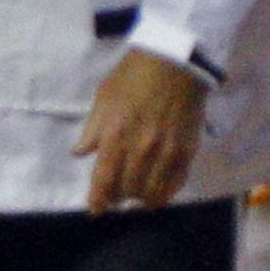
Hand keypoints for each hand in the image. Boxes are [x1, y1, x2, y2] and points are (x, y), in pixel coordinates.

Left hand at [75, 50, 208, 211]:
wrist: (175, 61)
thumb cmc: (133, 76)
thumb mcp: (104, 98)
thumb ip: (93, 129)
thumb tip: (81, 153)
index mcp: (116, 134)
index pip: (105, 179)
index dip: (99, 200)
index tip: (97, 209)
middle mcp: (141, 148)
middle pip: (128, 189)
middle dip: (120, 197)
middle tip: (117, 195)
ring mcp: (167, 150)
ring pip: (153, 191)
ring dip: (142, 197)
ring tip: (138, 194)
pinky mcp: (187, 149)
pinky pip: (176, 182)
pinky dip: (166, 192)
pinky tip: (159, 190)